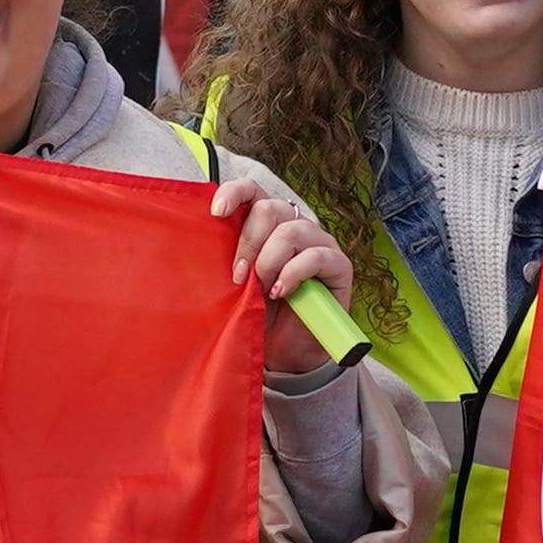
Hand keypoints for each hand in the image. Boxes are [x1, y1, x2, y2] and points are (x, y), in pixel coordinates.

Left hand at [210, 155, 356, 377]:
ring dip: (269, 262)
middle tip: (238, 276)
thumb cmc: (259, 314)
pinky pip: (315, 257)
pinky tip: (281, 293)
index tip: (216, 212)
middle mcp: (295, 226)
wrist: (286, 352)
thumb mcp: (238, 283)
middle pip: (270, 209)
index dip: (234, 193)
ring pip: (291, 232)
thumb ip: (231, 258)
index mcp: (268, 224)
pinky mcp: (338, 265)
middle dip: (249, 242)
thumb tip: (204, 240)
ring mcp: (319, 243)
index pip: (253, 190)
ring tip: (262, 290)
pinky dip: (292, 274)